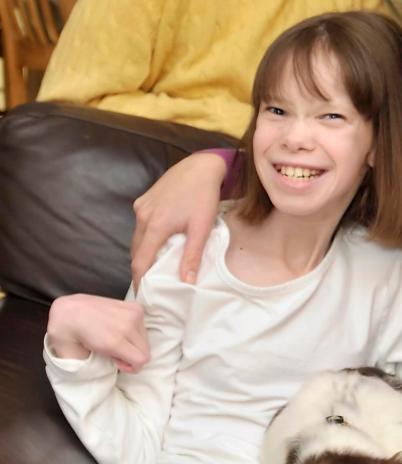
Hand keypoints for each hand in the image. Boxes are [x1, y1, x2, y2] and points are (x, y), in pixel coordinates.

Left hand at [47, 294, 149, 372]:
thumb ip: (96, 368)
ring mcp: (133, 313)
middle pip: (146, 351)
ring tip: (116, 340)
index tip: (118, 363)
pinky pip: (143, 327)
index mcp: (113, 341)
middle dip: (133, 356)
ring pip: (145, 339)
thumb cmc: (70, 334)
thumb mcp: (78, 358)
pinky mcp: (135, 307)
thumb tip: (112, 371)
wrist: (69, 309)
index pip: (141, 359)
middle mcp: (127, 326)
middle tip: (115, 353)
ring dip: (134, 344)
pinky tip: (119, 329)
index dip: (132, 367)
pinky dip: (135, 332)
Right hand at [131, 152, 227, 286]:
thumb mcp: (201, 228)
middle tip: (150, 285)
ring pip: (137, 238)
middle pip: (136, 251)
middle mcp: (143, 216)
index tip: (143, 296)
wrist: (200, 166)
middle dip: (140, 269)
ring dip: (143, 253)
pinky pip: (140, 225)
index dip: (139, 281)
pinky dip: (146, 238)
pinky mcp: (144, 200)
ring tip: (153, 267)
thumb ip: (192, 256)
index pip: (140, 262)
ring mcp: (141, 207)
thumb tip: (186, 282)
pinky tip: (157, 243)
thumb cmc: (203, 196)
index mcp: (155, 226)